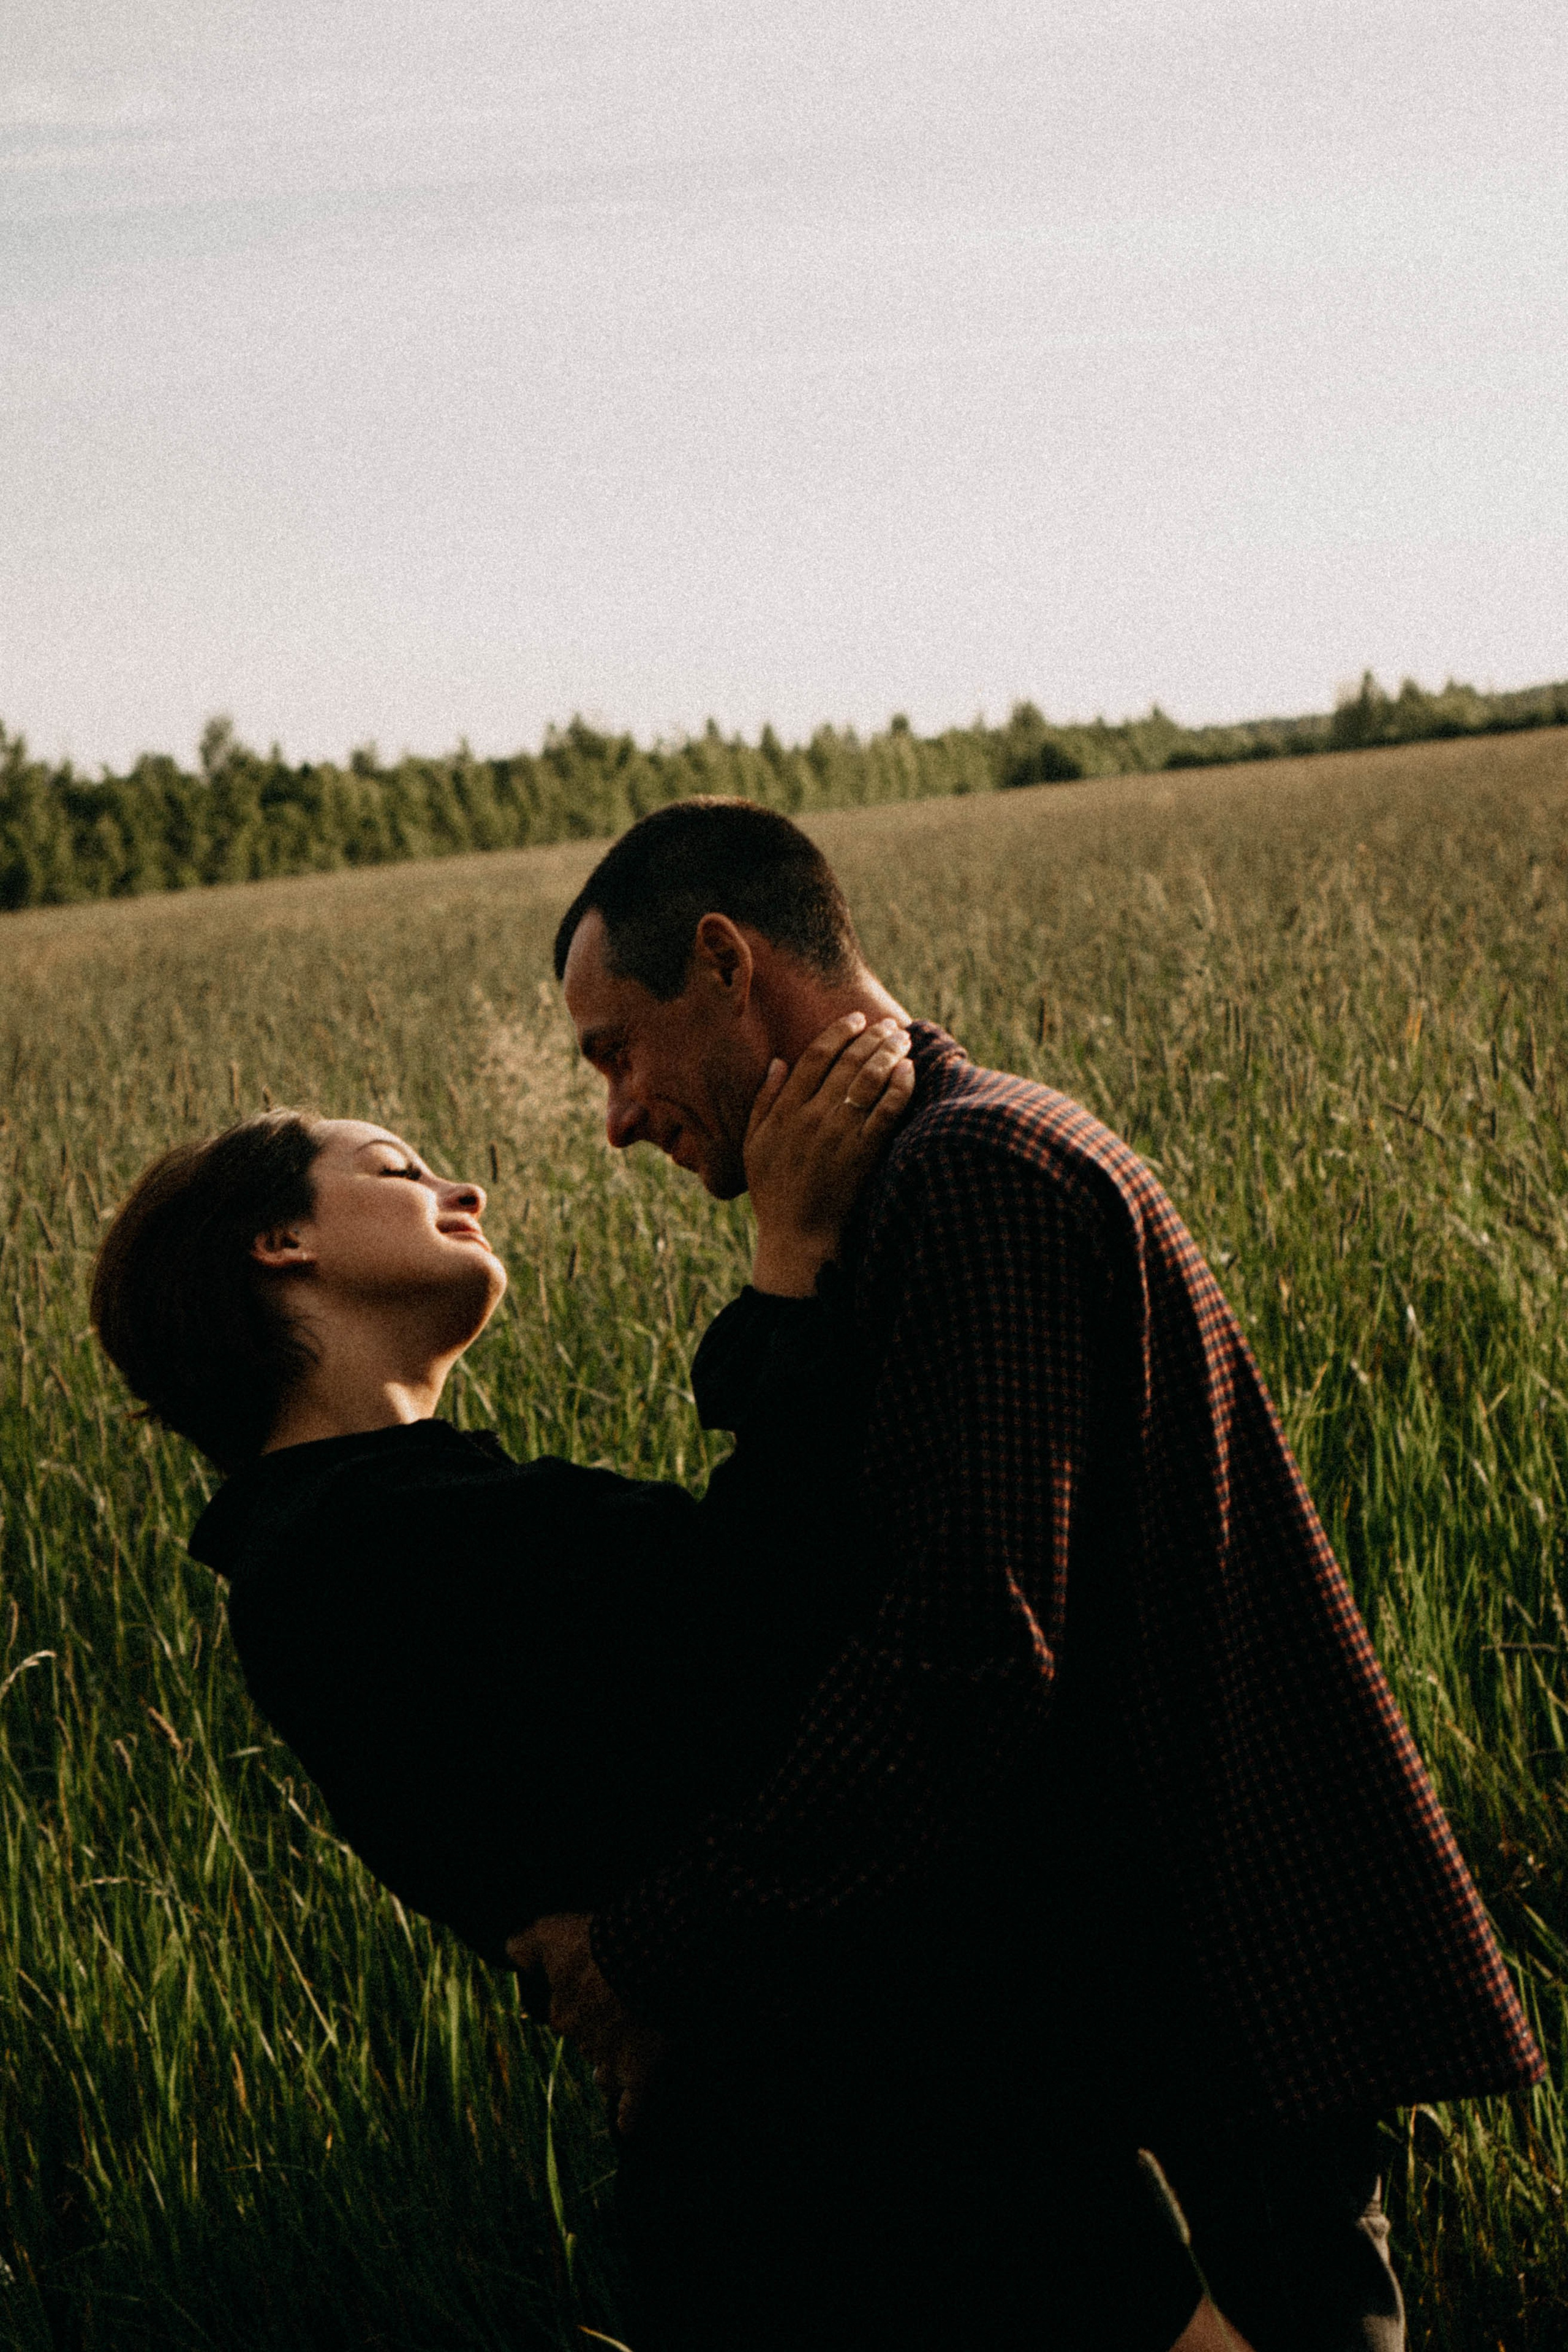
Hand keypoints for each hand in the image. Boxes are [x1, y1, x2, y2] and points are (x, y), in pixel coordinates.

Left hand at [505, 1913, 665, 2134]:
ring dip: (609, 2066)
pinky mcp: (640, 2072)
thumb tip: (508, 1952)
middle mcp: (582, 2040)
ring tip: (619, 2059)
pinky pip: (632, 2105)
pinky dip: (629, 2117)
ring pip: (604, 2071)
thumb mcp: (549, 1932)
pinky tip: (625, 2128)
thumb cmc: (594, 1943)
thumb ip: (524, 1944)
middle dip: (596, 2029)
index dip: (576, 1998)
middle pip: (586, 2040)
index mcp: (562, 2011)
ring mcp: (611, 2060)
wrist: (643, 1959)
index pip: (562, 2011)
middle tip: (615, 2009)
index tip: (588, 1985)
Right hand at [744, 1013, 914, 1294]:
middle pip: (848, 1062)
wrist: (797, 1236)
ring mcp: (840, 1135)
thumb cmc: (773, 1191)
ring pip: (870, 1081)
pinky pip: (887, 1112)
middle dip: (872, 1036)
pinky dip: (900, 1087)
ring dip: (889, 1054)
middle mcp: (813, 1117)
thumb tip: (779, 1062)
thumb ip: (763, 1100)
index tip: (856, 1018)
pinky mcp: (864, 1154)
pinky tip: (909, 1071)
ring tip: (903, 1039)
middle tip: (889, 1024)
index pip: (816, 1056)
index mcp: (785, 1111)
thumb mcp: (753, 1144)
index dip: (839, 1032)